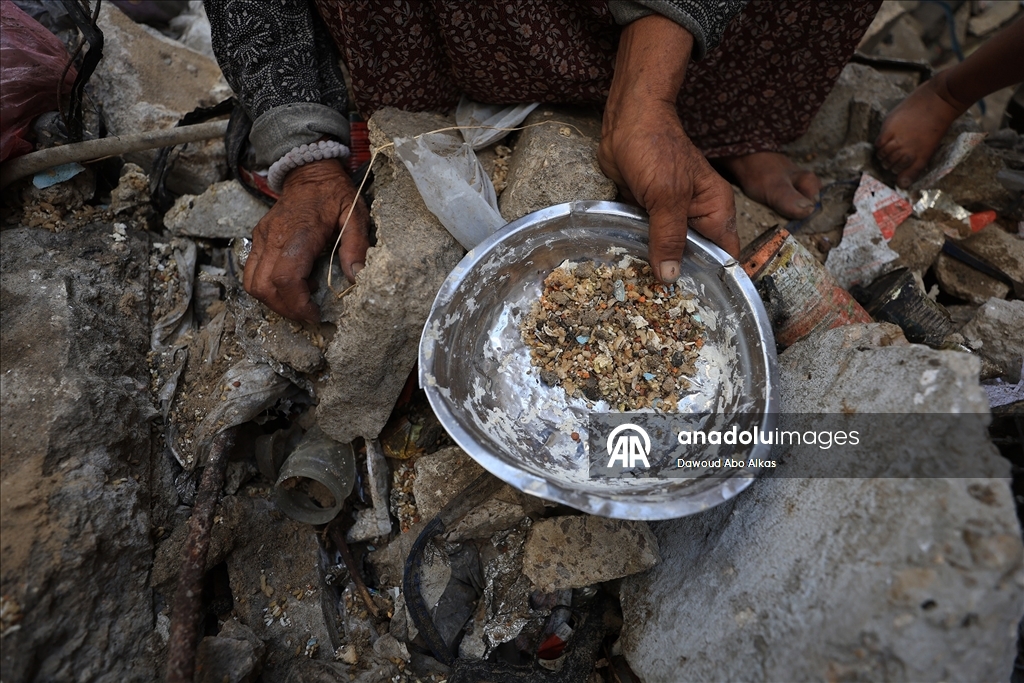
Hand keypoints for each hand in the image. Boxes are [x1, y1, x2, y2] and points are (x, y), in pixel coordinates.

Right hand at [243, 159, 369, 322]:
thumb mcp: (354, 214)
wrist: (309, 171)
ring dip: (273, 301)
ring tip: (299, 301)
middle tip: (308, 314)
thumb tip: (356, 276)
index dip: (298, 304)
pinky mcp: (258, 239)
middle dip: (286, 309)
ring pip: (253, 283)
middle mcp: (273, 238)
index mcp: (299, 234)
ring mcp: (262, 238)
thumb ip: (356, 245)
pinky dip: (267, 287)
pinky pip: (252, 272)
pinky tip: (292, 283)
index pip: (286, 279)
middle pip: (265, 287)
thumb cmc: (334, 193)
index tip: (315, 314)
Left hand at [599, 15, 738, 282]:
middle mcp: (698, 216)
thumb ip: (669, 238)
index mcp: (715, 210)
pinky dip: (641, 255)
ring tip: (646, 303)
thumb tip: (671, 278)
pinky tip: (630, 278)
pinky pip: (649, 242)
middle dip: (684, 281)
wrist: (626, 122)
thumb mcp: (666, 196)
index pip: (726, 255)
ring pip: (670, 252)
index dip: (719, 281)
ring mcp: (673, 217)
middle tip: (667, 314)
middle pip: (697, 259)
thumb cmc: (654, 148)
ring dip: (658, 270)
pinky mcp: (649, 214)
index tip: (705, 308)